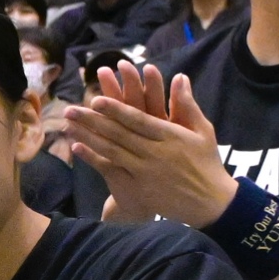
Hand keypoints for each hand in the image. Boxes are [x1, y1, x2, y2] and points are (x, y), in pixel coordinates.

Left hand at [61, 64, 236, 228]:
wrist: (209, 202)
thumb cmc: (206, 162)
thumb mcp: (202, 131)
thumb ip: (186, 105)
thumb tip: (180, 77)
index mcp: (170, 136)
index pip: (138, 120)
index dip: (116, 110)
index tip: (96, 99)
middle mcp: (155, 152)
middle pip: (118, 133)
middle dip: (92, 120)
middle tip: (70, 109)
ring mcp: (145, 171)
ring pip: (111, 150)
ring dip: (87, 137)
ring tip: (68, 125)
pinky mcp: (139, 187)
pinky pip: (112, 171)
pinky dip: (93, 159)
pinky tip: (76, 148)